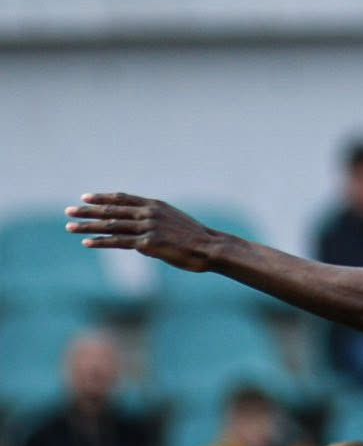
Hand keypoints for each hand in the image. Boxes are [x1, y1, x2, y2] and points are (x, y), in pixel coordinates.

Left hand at [66, 193, 217, 271]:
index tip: (85, 198)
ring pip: (111, 225)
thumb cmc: (196, 238)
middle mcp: (148, 213)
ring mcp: (147, 227)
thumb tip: (141, 233)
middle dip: (88, 211)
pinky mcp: (148, 244)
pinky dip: (101, 241)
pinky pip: (119, 242)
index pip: (122, 198)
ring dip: (88, 226)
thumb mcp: (175, 222)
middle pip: (111, 210)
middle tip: (69, 211)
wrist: (210, 247)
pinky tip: (87, 242)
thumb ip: (156, 222)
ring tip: (70, 227)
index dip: (102, 198)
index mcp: (155, 205)